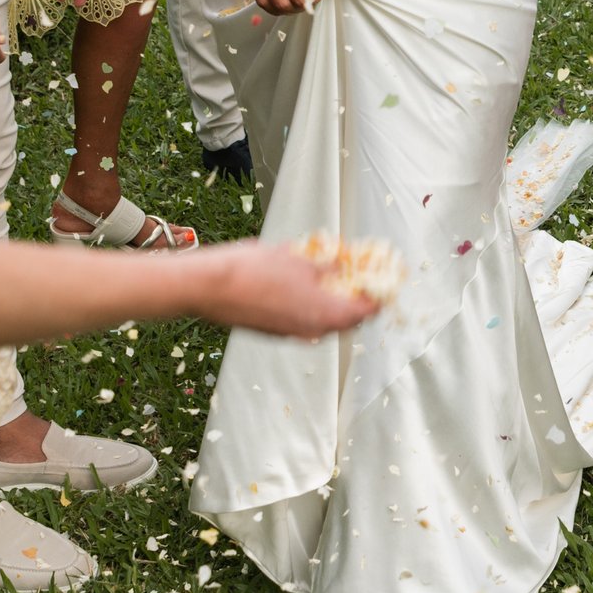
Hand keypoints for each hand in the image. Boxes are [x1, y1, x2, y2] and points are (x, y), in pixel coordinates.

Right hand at [190, 242, 377, 337]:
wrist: (207, 287)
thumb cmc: (251, 271)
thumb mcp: (298, 259)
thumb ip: (328, 265)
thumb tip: (346, 265)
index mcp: (324, 315)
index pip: (366, 312)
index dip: (379, 296)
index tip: (385, 281)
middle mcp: (311, 331)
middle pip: (347, 320)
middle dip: (357, 299)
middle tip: (361, 278)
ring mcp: (291, 333)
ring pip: (324, 321)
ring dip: (333, 302)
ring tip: (333, 277)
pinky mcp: (274, 331)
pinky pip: (303, 320)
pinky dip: (312, 305)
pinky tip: (305, 284)